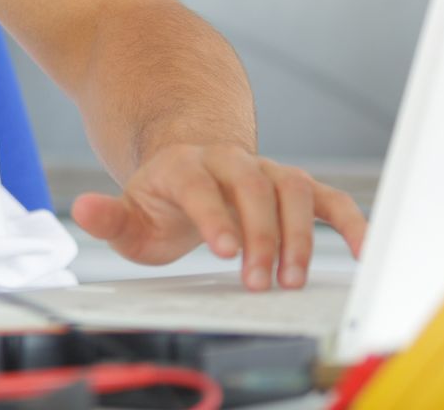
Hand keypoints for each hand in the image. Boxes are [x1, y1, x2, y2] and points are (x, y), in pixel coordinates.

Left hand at [70, 144, 367, 290]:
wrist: (192, 165)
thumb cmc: (163, 200)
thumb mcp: (130, 213)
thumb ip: (108, 218)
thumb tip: (80, 210)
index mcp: (184, 166)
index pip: (201, 186)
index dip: (215, 216)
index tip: (225, 252)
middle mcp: (229, 162)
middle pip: (252, 186)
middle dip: (260, 234)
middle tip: (258, 281)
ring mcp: (265, 171)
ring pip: (292, 187)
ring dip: (299, 234)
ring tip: (293, 279)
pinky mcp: (294, 187)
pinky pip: (328, 198)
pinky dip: (350, 221)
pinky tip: (363, 252)